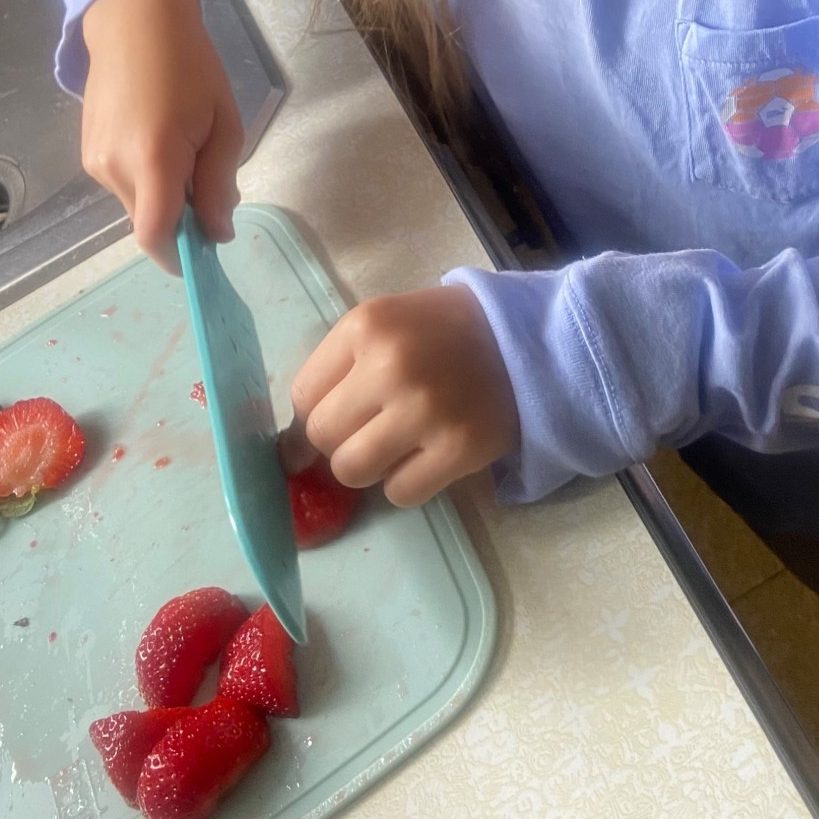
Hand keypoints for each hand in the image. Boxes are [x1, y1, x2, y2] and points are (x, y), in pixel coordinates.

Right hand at [80, 0, 242, 271]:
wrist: (135, 22)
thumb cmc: (190, 66)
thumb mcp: (225, 124)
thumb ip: (219, 185)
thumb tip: (217, 234)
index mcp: (152, 159)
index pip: (155, 235)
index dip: (178, 257)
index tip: (204, 256)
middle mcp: (113, 167)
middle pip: (149, 222)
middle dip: (182, 219)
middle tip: (210, 183)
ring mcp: (94, 161)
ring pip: (136, 205)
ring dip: (164, 197)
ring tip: (186, 149)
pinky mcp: (86, 153)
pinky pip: (123, 185)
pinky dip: (147, 180)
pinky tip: (161, 141)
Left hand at [291, 286, 519, 506]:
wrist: (527, 340)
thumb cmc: (444, 332)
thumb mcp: (386, 325)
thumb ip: (338, 370)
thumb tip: (291, 448)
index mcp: (366, 326)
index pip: (302, 396)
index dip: (313, 415)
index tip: (336, 420)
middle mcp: (391, 365)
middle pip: (322, 436)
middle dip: (339, 442)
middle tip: (372, 431)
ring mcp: (425, 409)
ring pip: (353, 471)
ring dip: (370, 467)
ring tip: (398, 446)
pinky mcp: (459, 448)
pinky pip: (400, 493)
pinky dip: (408, 484)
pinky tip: (428, 456)